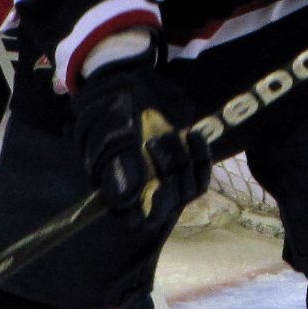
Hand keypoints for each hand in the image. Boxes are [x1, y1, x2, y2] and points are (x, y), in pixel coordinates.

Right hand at [71, 58, 210, 228]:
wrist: (130, 88)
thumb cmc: (110, 112)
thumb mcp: (106, 132)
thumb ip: (115, 161)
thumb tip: (128, 195)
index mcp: (118, 192)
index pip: (136, 220)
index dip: (150, 211)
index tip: (158, 189)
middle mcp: (145, 192)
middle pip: (167, 206)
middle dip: (167, 175)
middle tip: (155, 142)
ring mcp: (168, 180)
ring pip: (186, 190)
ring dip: (181, 160)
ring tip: (168, 133)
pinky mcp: (187, 167)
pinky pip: (201, 173)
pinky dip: (201, 156)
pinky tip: (192, 134)